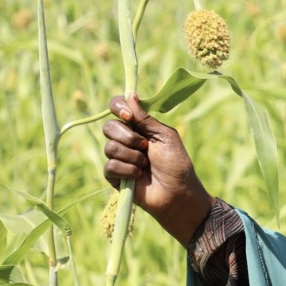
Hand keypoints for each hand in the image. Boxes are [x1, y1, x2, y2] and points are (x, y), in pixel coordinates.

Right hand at [102, 93, 212, 244]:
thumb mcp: (164, 136)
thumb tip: (130, 93)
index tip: (129, 115)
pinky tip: (139, 176)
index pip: (118, 108)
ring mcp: (118, 157)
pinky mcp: (113, 175)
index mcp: (139, 126)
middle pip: (109, 126)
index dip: (118, 108)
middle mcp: (126, 139)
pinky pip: (110, 165)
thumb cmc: (176, 163)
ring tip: (146, 164)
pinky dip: (128, 170)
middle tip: (145, 146)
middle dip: (128, 137)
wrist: (177, 192)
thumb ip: (145, 117)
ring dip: (132, 156)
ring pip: (110, 147)